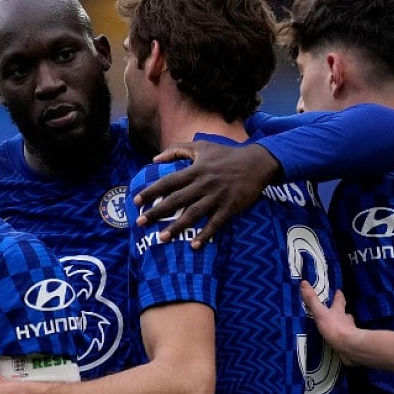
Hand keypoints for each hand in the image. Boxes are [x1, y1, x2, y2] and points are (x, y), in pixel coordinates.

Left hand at [135, 141, 278, 247]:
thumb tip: (155, 158)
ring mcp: (216, 197)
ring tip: (161, 238)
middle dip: (157, 212)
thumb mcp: (202, 147)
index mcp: (195, 170)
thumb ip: (178, 149)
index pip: (168, 182)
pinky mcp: (229, 207)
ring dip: (177, 227)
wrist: (257, 163)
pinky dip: (205, 235)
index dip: (151, 191)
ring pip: (193, 214)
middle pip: (176, 200)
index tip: (136, 201)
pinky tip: (195, 246)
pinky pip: (215, 223)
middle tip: (140, 223)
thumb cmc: (227, 155)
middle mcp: (203, 184)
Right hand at [299, 282, 361, 366]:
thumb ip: (312, 300)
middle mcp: (346, 320)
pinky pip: (345, 340)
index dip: (338, 295)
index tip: (338, 291)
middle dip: (341, 311)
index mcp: (338, 311)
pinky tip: (338, 342)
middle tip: (337, 311)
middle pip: (344, 313)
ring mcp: (349, 332)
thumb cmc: (335, 328)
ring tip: (336, 327)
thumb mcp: (320, 312)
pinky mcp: (349, 344)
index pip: (339, 300)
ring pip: (346, 326)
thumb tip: (304, 283)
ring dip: (342, 325)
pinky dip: (342, 339)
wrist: (349, 346)